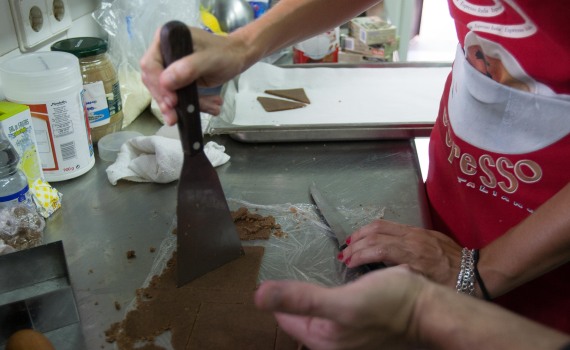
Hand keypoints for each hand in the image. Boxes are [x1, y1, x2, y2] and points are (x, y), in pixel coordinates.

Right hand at [140, 26, 247, 124]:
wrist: (238, 56)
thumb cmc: (225, 53)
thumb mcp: (209, 59)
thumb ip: (188, 68)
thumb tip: (165, 82)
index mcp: (166, 39)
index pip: (150, 64)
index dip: (158, 84)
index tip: (172, 101)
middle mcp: (163, 52)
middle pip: (154, 81)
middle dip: (166, 101)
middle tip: (175, 118)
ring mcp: (170, 67)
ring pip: (166, 92)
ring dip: (182, 107)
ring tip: (204, 110)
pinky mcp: (179, 79)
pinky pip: (178, 96)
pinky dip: (191, 105)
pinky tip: (211, 107)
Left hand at [254, 267, 424, 349]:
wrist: (430, 309)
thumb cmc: (390, 305)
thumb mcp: (342, 301)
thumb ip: (301, 298)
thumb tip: (258, 296)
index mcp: (322, 339)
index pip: (284, 315)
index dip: (278, 294)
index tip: (277, 268)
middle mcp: (331, 340)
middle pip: (300, 313)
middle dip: (294, 292)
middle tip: (293, 263)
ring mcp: (346, 332)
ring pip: (317, 307)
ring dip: (311, 290)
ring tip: (310, 266)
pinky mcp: (359, 320)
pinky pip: (334, 304)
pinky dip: (329, 289)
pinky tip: (333, 275)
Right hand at [340, 219, 461, 287]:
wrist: (475, 270)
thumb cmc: (451, 284)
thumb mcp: (426, 285)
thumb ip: (403, 276)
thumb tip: (380, 274)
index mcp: (413, 255)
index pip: (378, 249)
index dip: (359, 254)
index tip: (348, 263)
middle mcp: (412, 239)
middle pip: (375, 234)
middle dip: (356, 243)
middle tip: (344, 254)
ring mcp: (415, 232)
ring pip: (381, 225)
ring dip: (362, 233)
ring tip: (350, 242)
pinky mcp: (419, 229)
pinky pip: (390, 225)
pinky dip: (374, 229)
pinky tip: (367, 236)